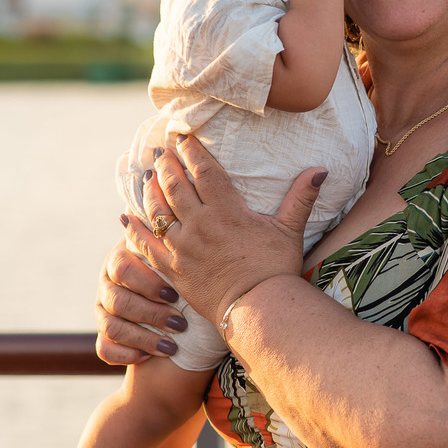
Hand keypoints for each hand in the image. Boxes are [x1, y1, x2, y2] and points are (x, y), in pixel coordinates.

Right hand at [94, 238, 187, 364]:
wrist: (177, 319)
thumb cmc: (186, 279)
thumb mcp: (180, 258)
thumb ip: (178, 239)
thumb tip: (185, 203)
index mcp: (122, 258)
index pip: (123, 267)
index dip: (147, 282)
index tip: (175, 295)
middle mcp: (108, 283)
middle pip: (117, 298)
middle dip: (150, 312)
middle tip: (180, 323)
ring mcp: (103, 310)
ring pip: (112, 325)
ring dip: (143, 337)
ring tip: (172, 346)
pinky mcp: (104, 337)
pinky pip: (104, 347)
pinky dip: (125, 353)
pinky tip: (147, 357)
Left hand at [125, 134, 324, 323]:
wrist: (258, 310)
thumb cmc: (276, 270)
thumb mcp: (291, 230)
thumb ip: (301, 197)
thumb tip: (320, 170)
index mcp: (227, 211)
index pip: (205, 171)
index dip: (192, 151)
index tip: (183, 137)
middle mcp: (201, 225)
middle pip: (176, 186)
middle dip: (167, 165)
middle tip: (162, 152)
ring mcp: (183, 247)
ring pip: (157, 211)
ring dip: (150, 190)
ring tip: (147, 177)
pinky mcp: (173, 269)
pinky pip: (146, 245)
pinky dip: (134, 229)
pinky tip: (126, 217)